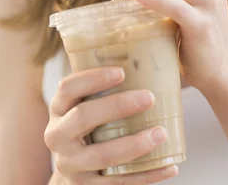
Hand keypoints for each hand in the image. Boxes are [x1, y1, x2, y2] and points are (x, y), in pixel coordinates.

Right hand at [45, 66, 178, 183]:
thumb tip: (145, 55)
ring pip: (102, 155)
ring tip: (161, 133)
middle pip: (83, 117)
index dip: (93, 78)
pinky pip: (119, 184)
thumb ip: (100, 88)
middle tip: (149, 97)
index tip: (122, 72)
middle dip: (117, 106)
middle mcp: (58, 136)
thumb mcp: (83, 106)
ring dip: (134, 144)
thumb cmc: (87, 127)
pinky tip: (170, 166)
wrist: (73, 174)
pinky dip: (147, 176)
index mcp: (58, 109)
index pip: (67, 88)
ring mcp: (71, 166)